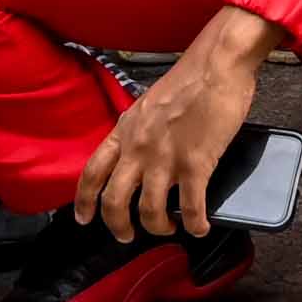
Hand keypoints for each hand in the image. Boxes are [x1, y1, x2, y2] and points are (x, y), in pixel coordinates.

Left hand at [77, 11, 268, 238]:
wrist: (217, 64)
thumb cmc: (190, 78)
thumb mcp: (151, 104)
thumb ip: (141, 130)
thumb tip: (145, 153)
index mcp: (125, 130)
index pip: (92, 172)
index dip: (84, 201)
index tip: (84, 218)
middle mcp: (138, 147)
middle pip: (113, 201)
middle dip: (118, 226)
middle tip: (127, 236)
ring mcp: (164, 158)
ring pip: (149, 211)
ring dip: (158, 227)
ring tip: (169, 228)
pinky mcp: (195, 164)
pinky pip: (191, 207)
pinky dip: (195, 224)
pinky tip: (200, 227)